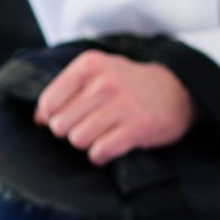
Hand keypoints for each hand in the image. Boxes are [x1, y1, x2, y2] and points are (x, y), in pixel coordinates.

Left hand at [34, 51, 196, 166]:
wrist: (180, 91)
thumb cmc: (132, 84)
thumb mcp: (100, 72)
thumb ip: (67, 89)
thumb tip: (39, 119)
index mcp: (90, 65)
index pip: (49, 103)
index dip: (54, 116)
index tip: (71, 116)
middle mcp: (105, 83)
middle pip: (61, 125)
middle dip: (72, 130)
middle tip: (91, 125)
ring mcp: (123, 105)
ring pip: (78, 140)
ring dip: (88, 143)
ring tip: (104, 134)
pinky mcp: (137, 128)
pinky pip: (100, 152)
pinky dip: (102, 155)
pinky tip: (112, 146)